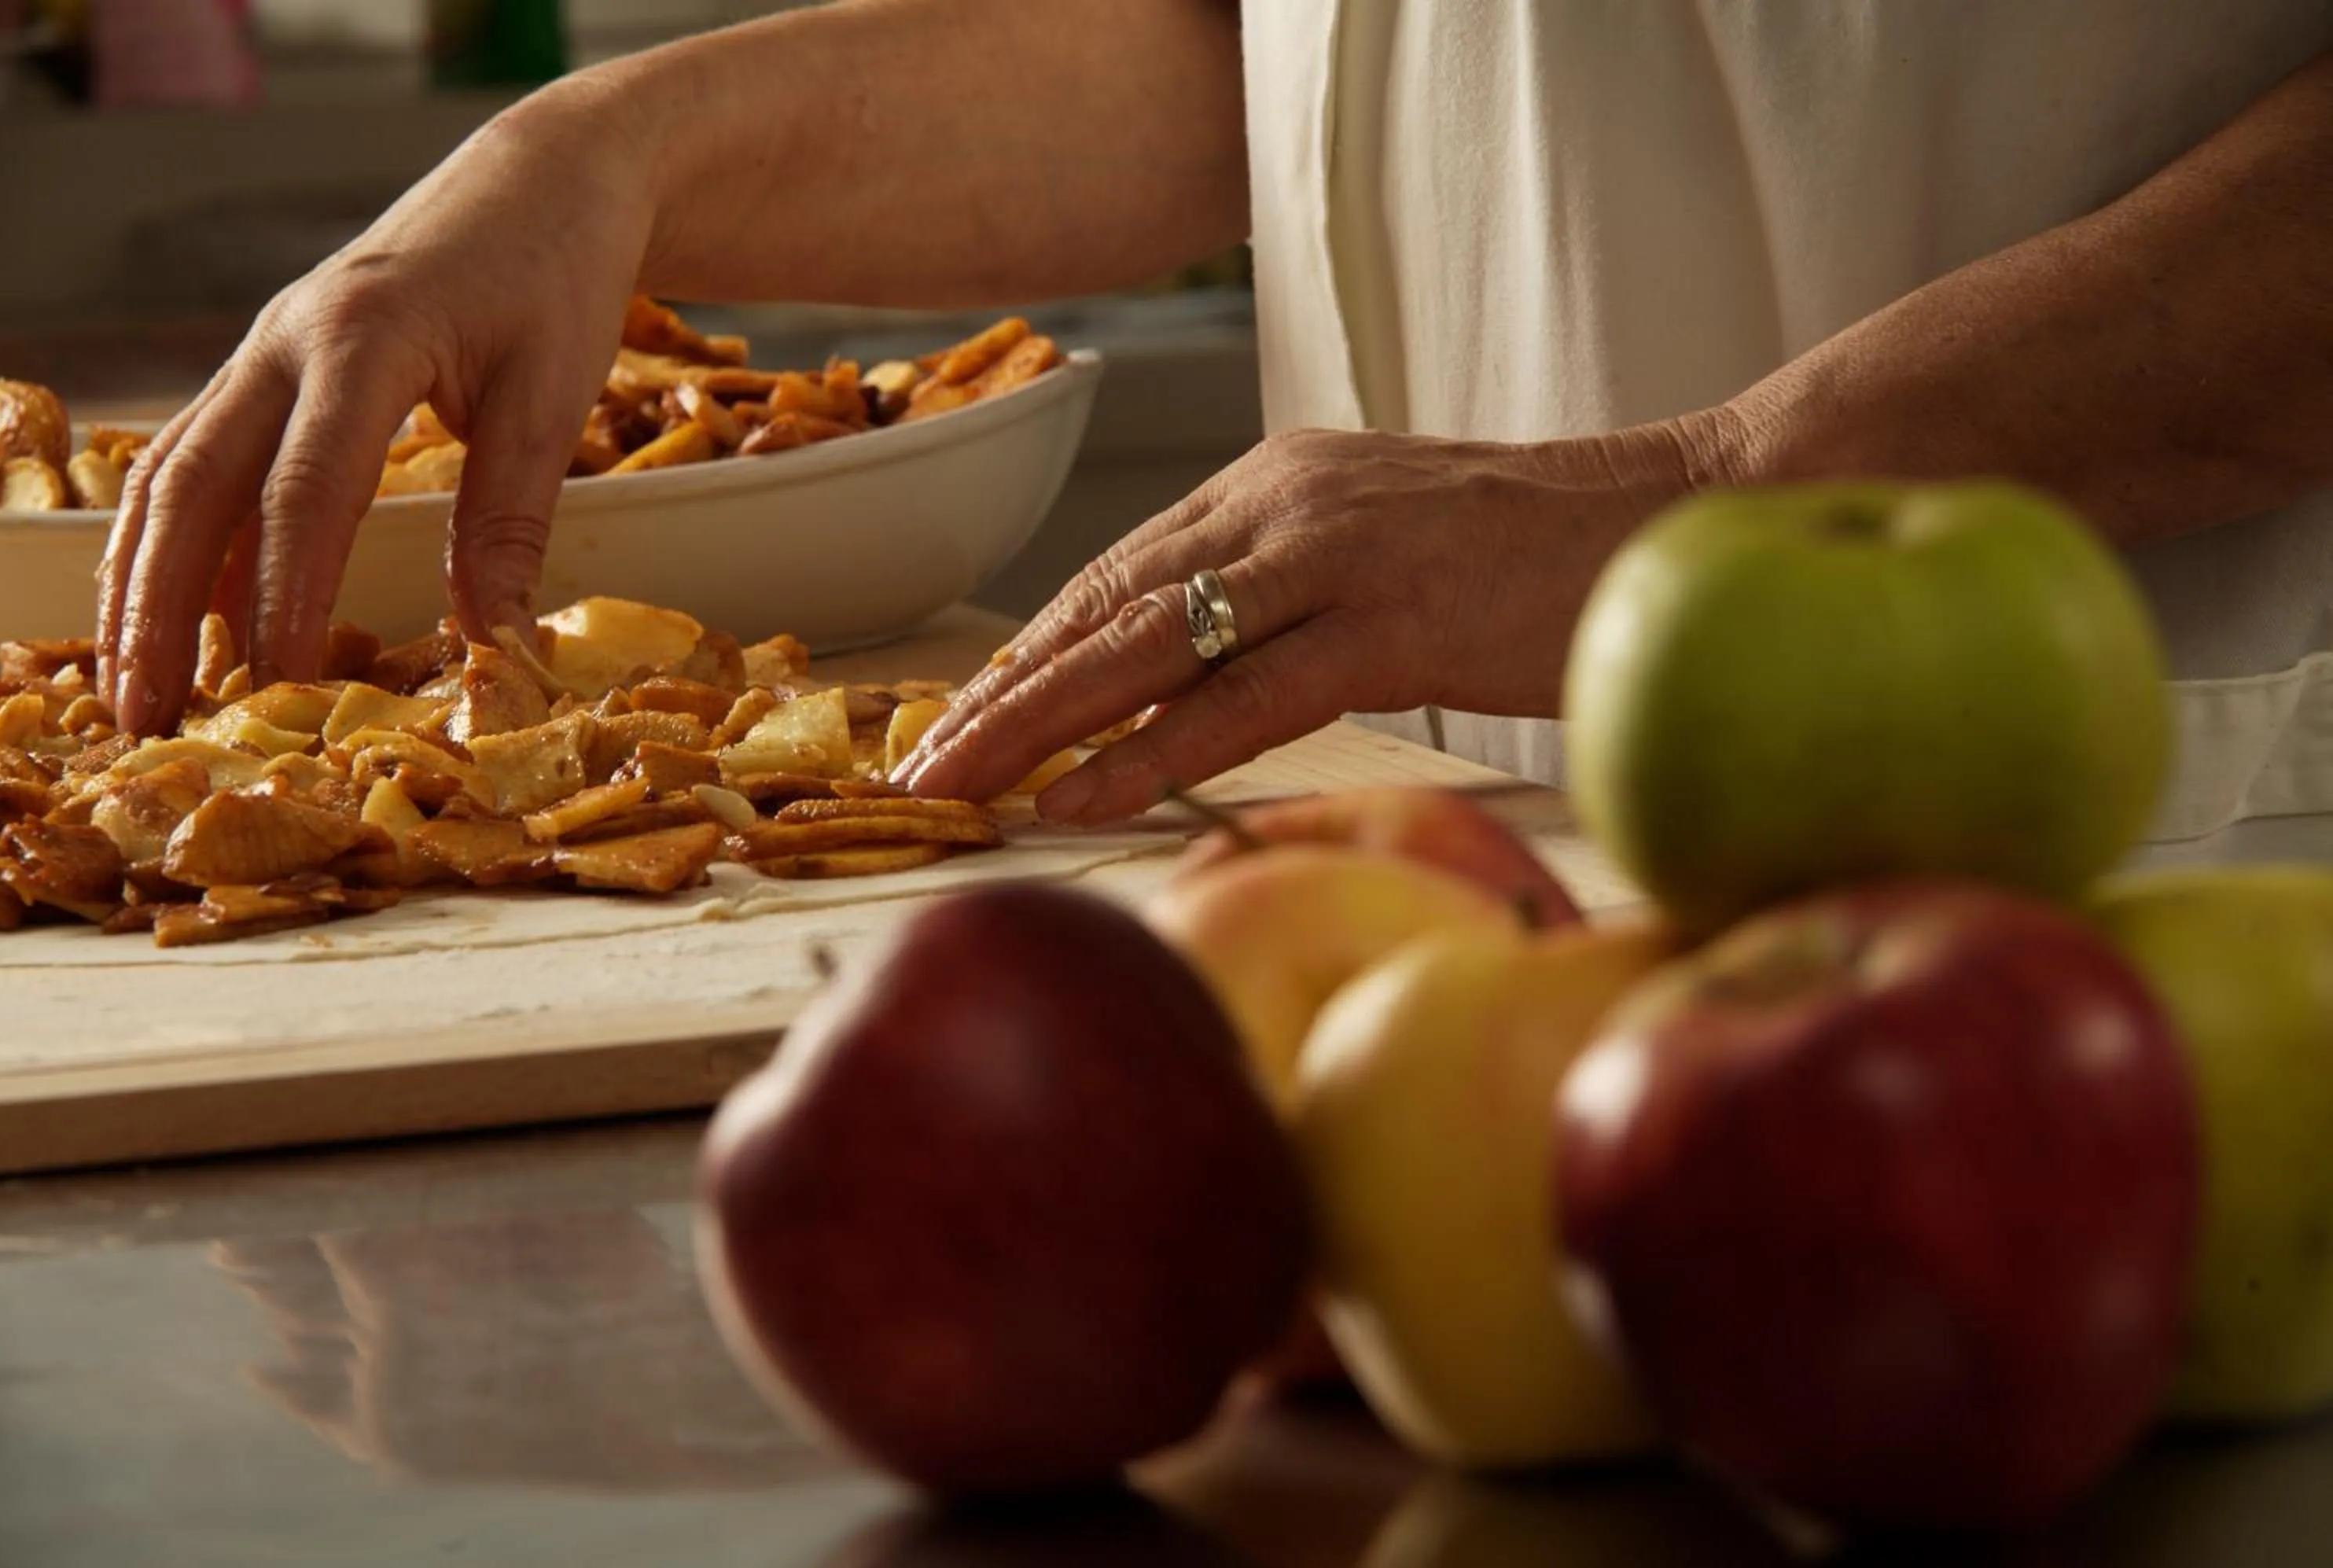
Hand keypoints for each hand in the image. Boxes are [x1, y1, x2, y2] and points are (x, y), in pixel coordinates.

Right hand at [97, 80, 661, 733]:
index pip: (305, 493)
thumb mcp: (552, 396)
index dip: (285, 598)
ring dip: (142, 584)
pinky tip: (164, 614)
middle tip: (147, 716)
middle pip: (198, 488)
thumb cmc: (556, 276)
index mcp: (362, 341)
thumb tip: (495, 648)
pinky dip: (172, 541)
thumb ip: (511, 522)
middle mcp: (285, 343)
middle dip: (162, 608)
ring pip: (175, 476)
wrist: (545, 178)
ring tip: (130, 688)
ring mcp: (265, 353)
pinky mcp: (269, 369)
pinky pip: (197, 460)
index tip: (279, 689)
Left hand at [893, 420, 1723, 822]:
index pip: (1118, 575)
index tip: (956, 716)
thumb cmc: (1537, 557)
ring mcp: (1334, 555)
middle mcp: (1284, 502)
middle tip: (913, 763)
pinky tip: (1077, 798)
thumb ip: (1289, 594)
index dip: (1027, 652)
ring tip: (953, 788)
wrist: (1678, 516)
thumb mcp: (1384, 553)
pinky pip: (1239, 700)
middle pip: (1103, 607)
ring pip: (1144, 647)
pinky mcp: (1391, 619)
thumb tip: (1202, 679)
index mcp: (1276, 483)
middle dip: (997, 693)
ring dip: (1035, 726)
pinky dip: (1146, 752)